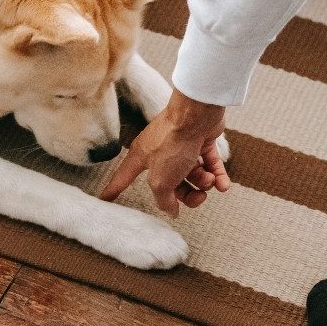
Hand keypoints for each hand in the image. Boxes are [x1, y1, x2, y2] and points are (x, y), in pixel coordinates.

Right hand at [100, 89, 230, 216]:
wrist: (197, 115)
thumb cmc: (173, 142)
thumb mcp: (161, 179)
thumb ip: (163, 199)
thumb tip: (172, 210)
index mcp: (142, 158)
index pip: (123, 178)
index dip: (113, 190)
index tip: (103, 199)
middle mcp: (160, 153)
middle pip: (170, 184)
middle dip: (187, 195)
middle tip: (199, 197)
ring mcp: (181, 147)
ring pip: (192, 176)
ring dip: (204, 183)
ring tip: (210, 181)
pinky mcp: (201, 142)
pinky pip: (210, 165)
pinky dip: (218, 176)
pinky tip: (223, 184)